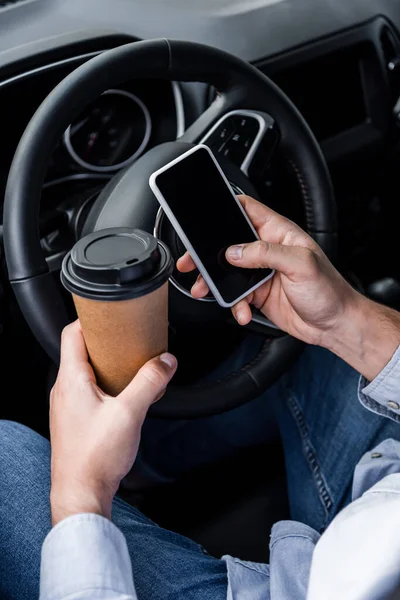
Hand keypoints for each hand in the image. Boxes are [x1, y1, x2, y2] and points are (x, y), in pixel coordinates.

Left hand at [49, 321, 176, 525]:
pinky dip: (106, 382)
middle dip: (106, 340)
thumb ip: (149, 382)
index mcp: (71, 380)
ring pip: (85, 371)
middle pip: (80, 350)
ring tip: (131, 363)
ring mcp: (67, 405)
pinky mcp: (75, 419)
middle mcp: (64, 389)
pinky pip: (88, 389)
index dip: (90, 318)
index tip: (110, 313)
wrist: (81, 493)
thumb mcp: (129, 413)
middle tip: (129, 338)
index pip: (71, 333)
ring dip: (107, 363)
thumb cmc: (95, 458)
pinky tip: (125, 393)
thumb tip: (166, 361)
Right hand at [177, 194, 355, 346]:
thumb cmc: (329, 290)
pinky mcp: (258, 294)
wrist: (334, 325)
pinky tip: (242, 311)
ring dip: (215, 283)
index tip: (205, 216)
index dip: (226, 208)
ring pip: (227, 272)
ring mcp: (261, 273)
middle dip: (208, 254)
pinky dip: (234, 305)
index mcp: (279, 233)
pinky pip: (236, 296)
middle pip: (229, 243)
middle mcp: (268, 250)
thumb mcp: (301, 264)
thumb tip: (235, 251)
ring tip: (205, 290)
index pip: (248, 210)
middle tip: (192, 262)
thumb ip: (266, 253)